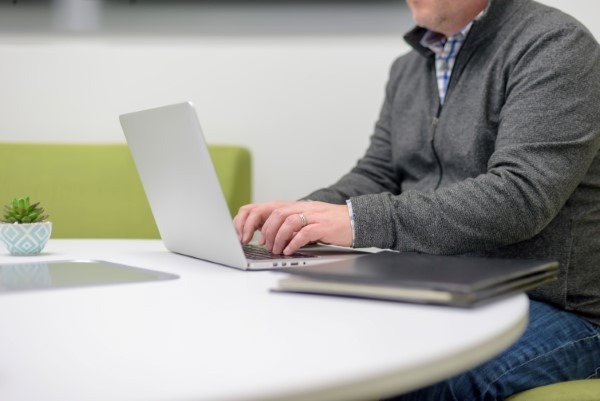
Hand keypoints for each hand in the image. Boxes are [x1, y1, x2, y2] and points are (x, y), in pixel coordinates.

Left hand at [234, 200, 352, 254]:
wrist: (355, 220)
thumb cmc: (330, 223)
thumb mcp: (306, 220)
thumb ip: (288, 225)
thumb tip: (268, 236)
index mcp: (295, 207)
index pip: (268, 208)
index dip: (254, 220)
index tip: (249, 236)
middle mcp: (302, 208)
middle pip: (275, 214)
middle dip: (265, 231)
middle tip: (263, 245)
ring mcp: (312, 216)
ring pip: (287, 222)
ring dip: (278, 238)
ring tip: (276, 250)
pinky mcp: (323, 226)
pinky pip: (304, 233)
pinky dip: (294, 242)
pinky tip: (289, 250)